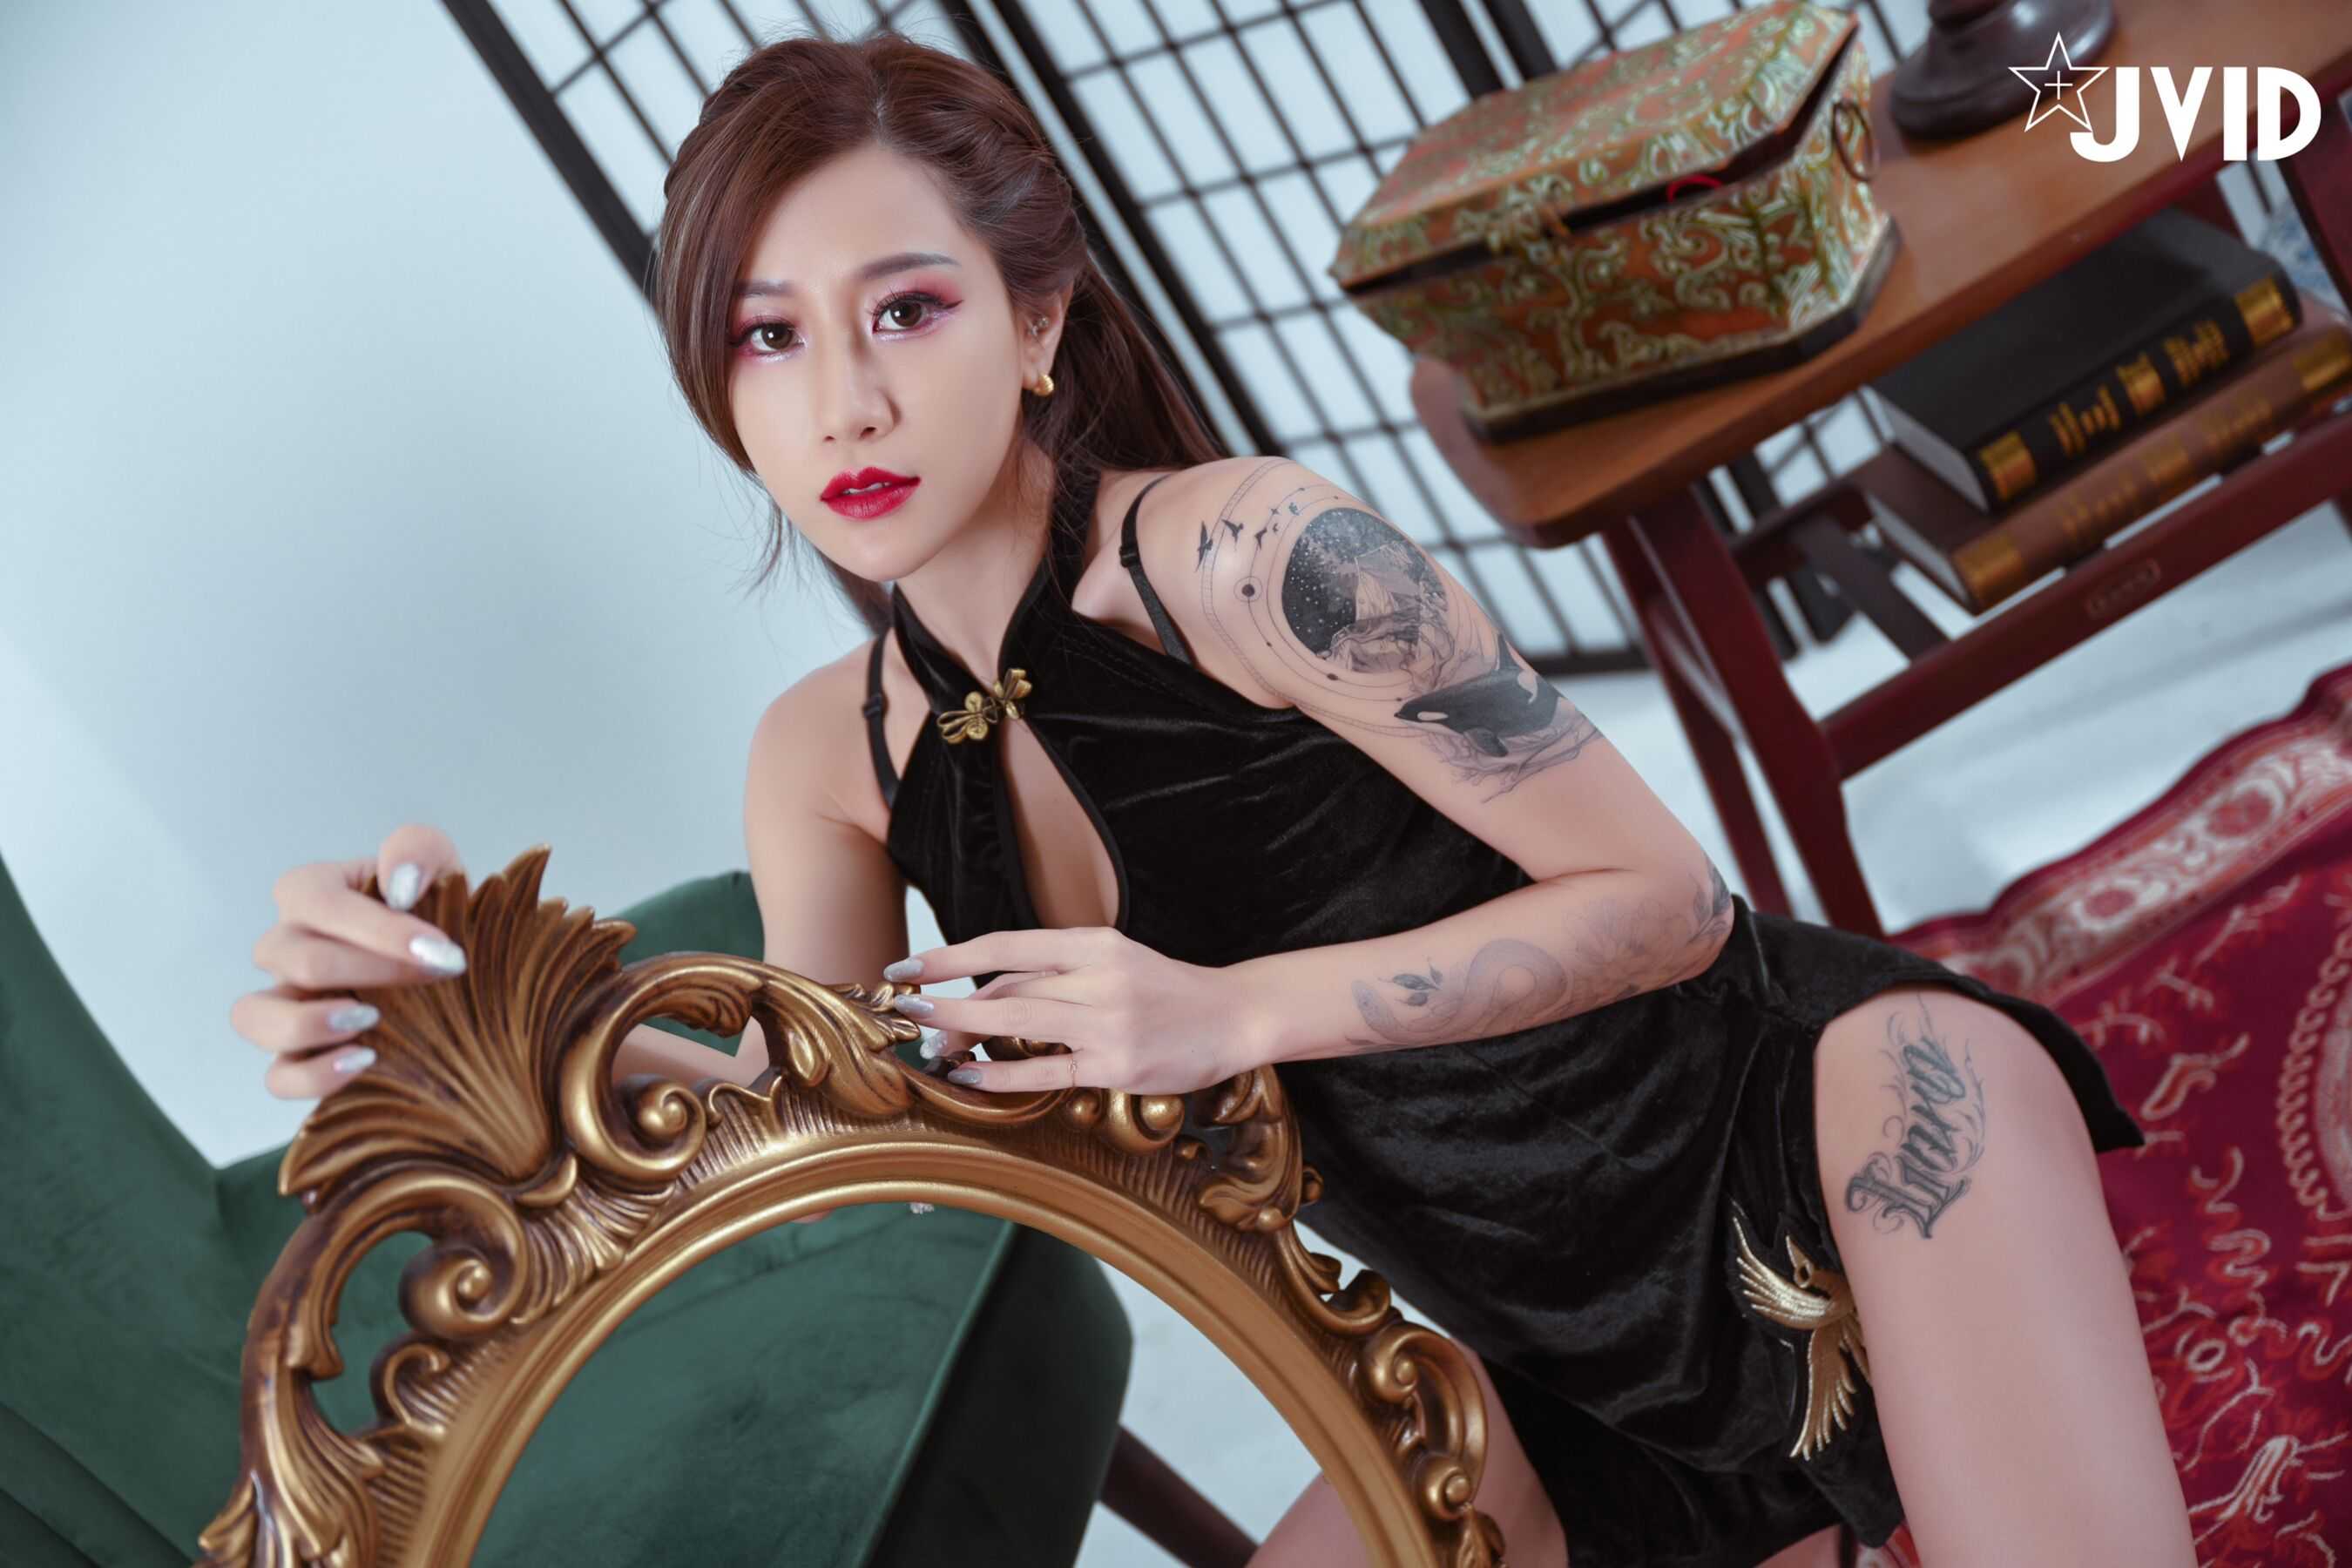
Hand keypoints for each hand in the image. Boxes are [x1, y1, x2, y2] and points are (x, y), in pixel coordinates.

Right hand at [230, 824, 469, 1101]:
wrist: (453, 965)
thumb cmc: (437, 909)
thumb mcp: (439, 867)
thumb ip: (416, 849)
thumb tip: (398, 880)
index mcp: (311, 893)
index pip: (318, 902)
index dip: (380, 929)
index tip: (444, 950)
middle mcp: (286, 947)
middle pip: (299, 960)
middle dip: (375, 971)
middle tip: (438, 976)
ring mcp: (285, 1004)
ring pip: (252, 1017)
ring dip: (309, 1023)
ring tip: (370, 1020)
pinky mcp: (300, 1055)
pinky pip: (277, 1076)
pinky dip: (313, 1075)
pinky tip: (365, 1060)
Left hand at [882, 926, 1267, 1096]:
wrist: (1232, 1016)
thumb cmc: (1164, 990)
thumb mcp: (1113, 960)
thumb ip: (1056, 971)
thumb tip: (983, 994)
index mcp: (1093, 942)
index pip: (1004, 946)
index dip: (949, 958)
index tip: (907, 970)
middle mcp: (1097, 976)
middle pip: (1005, 988)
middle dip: (950, 1004)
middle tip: (912, 1017)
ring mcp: (1107, 1021)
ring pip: (1017, 1024)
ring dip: (965, 1035)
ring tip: (932, 1046)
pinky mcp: (1117, 1064)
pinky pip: (1045, 1071)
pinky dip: (1001, 1076)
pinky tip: (971, 1078)